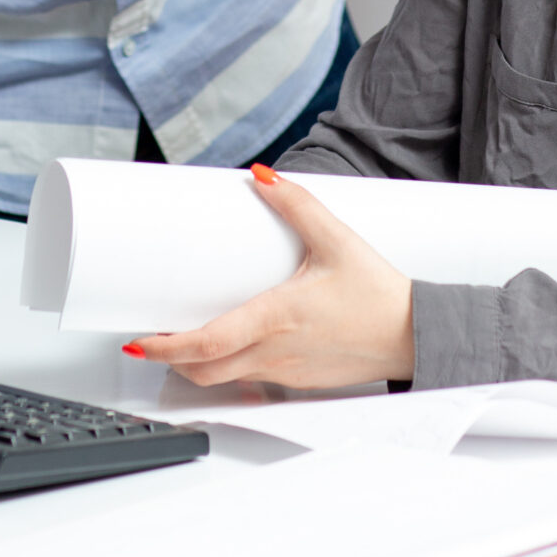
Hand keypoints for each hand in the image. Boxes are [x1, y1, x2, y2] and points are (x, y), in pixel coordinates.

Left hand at [129, 167, 414, 389]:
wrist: (415, 334)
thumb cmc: (378, 294)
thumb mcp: (336, 239)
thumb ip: (297, 204)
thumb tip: (262, 176)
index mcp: (277, 317)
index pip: (207, 343)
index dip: (167, 346)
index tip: (141, 339)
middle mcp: (275, 351)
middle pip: (204, 371)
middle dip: (171, 360)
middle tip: (151, 338)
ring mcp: (285, 371)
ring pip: (225, 379)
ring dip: (197, 365)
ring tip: (182, 341)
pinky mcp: (298, 380)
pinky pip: (252, 379)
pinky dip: (229, 368)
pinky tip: (231, 347)